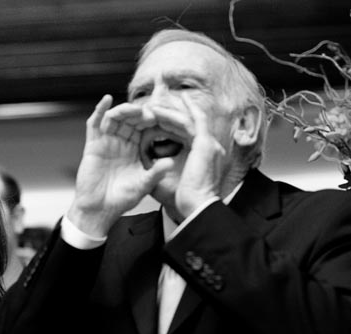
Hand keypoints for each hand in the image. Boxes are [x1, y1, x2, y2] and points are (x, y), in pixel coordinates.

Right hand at [68, 95, 169, 235]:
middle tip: (150, 113)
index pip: (144, 128)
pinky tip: (106, 100)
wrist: (100, 210)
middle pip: (130, 119)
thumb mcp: (144, 184)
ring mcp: (106, 142)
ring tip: (134, 110)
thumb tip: (170, 162)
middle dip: (140, 113)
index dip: (153, 121)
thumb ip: (156, 172)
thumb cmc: (121, 199)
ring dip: (124, 110)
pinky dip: (99, 110)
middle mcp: (121, 143)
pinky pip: (94, 124)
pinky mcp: (93, 145)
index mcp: (135, 149)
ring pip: (114, 118)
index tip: (163, 118)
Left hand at [150, 94, 226, 217]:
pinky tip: (165, 105)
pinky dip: (177, 112)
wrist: (197, 206)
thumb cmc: (183, 199)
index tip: (156, 122)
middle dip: (170, 114)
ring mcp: (210, 143)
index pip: (188, 133)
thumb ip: (159, 167)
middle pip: (189, 123)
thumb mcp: (168, 179)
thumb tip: (145, 162)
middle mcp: (210, 146)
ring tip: (152, 107)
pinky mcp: (205, 143)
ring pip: (188, 119)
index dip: (172, 126)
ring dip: (170, 112)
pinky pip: (190, 121)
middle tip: (153, 108)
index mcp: (204, 156)